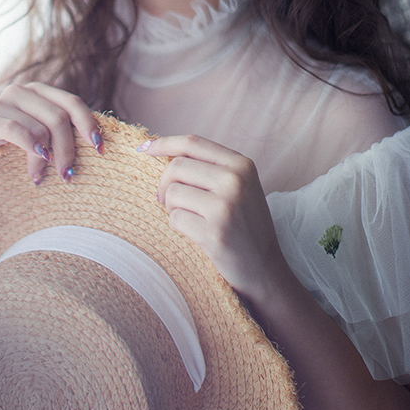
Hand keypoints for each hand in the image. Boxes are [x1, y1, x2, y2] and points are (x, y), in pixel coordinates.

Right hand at [0, 81, 102, 182]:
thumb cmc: (17, 160)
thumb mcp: (46, 143)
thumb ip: (65, 134)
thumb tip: (100, 141)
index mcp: (38, 92)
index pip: (71, 102)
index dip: (88, 124)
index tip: (99, 150)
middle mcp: (19, 91)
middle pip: (57, 117)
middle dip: (68, 149)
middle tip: (68, 175)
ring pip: (39, 127)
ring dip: (45, 158)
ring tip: (42, 178)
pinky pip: (15, 130)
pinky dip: (30, 149)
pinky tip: (34, 170)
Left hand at [138, 134, 286, 301]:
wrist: (264, 267)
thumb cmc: (244, 224)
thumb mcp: (238, 186)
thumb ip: (208, 167)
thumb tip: (159, 150)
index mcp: (241, 164)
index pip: (193, 143)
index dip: (164, 143)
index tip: (145, 149)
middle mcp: (235, 181)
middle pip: (177, 166)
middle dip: (165, 184)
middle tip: (169, 201)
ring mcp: (225, 207)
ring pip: (172, 193)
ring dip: (172, 207)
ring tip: (190, 218)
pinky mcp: (214, 233)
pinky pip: (175, 219)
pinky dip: (178, 226)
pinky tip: (196, 233)